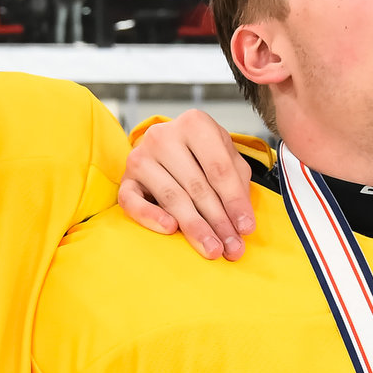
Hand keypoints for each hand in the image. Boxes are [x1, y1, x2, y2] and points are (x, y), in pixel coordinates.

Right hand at [117, 109, 257, 258]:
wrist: (169, 147)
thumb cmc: (203, 156)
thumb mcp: (227, 159)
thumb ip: (237, 186)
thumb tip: (242, 225)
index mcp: (194, 124)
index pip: (219, 169)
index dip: (235, 201)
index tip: (246, 229)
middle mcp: (164, 135)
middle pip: (197, 186)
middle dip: (218, 221)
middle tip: (232, 248)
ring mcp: (140, 156)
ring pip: (172, 197)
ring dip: (194, 227)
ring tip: (212, 248)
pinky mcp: (125, 178)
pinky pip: (133, 202)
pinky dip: (150, 216)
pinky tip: (170, 229)